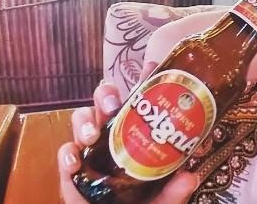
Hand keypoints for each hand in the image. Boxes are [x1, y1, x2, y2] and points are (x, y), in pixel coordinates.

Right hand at [58, 71, 198, 202]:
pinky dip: (67, 154)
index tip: (152, 66)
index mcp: (137, 132)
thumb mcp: (162, 199)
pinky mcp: (72, 169)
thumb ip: (174, 191)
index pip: (140, 99)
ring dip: (85, 121)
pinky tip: (75, 161)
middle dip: (106, 94)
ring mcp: (91, 149)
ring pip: (82, 118)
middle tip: (113, 105)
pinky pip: (65, 153)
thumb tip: (190, 177)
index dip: (144, 79)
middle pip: (105, 100)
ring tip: (92, 135)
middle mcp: (113, 134)